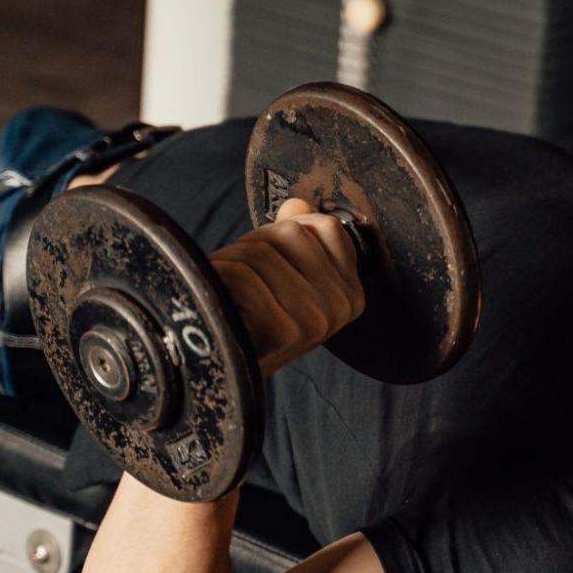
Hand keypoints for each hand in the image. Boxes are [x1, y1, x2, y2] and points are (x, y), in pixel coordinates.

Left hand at [208, 198, 364, 376]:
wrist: (226, 369)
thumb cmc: (255, 322)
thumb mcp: (286, 277)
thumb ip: (298, 235)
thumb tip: (298, 202)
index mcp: (351, 292)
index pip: (324, 226)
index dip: (285, 232)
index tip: (271, 262)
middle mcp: (342, 306)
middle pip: (290, 233)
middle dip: (255, 246)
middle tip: (242, 279)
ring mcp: (316, 319)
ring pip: (262, 251)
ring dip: (233, 263)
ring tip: (229, 291)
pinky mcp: (285, 330)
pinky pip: (243, 276)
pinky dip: (221, 280)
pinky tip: (223, 304)